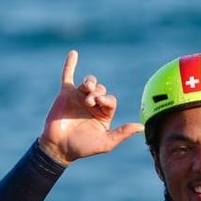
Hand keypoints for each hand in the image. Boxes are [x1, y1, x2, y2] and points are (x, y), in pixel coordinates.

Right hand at [38, 50, 143, 164]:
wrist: (59, 147)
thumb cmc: (83, 148)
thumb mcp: (106, 143)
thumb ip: (123, 133)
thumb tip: (142, 126)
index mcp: (104, 114)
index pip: (111, 100)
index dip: (107, 99)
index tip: (100, 103)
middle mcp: (93, 104)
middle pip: (101, 89)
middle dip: (98, 93)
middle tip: (90, 102)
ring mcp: (79, 98)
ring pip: (89, 82)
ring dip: (90, 82)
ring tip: (87, 90)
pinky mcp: (65, 94)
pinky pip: (68, 76)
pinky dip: (70, 64)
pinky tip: (74, 53)